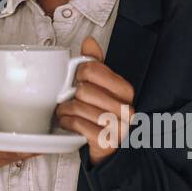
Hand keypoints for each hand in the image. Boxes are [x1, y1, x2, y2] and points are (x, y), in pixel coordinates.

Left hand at [54, 36, 135, 165]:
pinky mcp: (106, 141)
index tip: (77, 80)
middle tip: (68, 100)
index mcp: (125, 90)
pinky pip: (78, 125)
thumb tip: (90, 41)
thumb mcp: (101, 87)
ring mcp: (118, 126)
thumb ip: (96, 64)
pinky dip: (67, 123)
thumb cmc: (102, 114)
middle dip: (71, 96)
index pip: (93, 69)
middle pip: (84, 89)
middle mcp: (126, 108)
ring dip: (65, 110)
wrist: (109, 149)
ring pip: (79, 107)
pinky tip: (67, 123)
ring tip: (65, 112)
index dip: (78, 74)